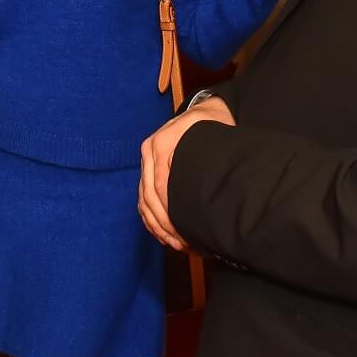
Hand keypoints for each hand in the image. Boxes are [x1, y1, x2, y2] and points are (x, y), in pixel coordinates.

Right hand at [139, 96, 234, 250]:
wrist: (205, 112)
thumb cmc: (213, 124)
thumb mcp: (211, 133)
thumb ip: (205, 154)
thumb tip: (200, 185)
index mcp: (161, 143)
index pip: (159, 185)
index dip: (170, 212)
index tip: (185, 231)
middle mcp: (149, 152)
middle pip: (148, 196)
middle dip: (164, 224)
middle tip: (181, 243)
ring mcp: (147, 161)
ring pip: (144, 201)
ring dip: (157, 226)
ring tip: (176, 244)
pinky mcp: (148, 170)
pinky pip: (143, 199)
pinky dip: (152, 219)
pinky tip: (165, 235)